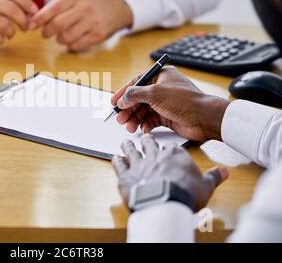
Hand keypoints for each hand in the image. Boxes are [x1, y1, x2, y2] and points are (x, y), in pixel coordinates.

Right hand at [0, 0, 38, 44]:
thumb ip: (1, 0)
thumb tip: (29, 12)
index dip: (26, 3)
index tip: (35, 13)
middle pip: (11, 9)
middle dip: (23, 21)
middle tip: (27, 28)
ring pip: (4, 25)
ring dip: (11, 33)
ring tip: (8, 35)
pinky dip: (0, 40)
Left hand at [30, 0, 132, 51]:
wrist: (116, 8)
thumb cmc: (89, 4)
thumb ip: (57, 7)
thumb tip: (34, 20)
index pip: (53, 8)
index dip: (39, 19)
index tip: (31, 25)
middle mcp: (85, 8)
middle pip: (58, 24)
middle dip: (47, 32)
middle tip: (45, 34)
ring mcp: (93, 22)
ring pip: (66, 37)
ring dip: (59, 40)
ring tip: (62, 36)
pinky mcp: (98, 35)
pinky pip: (76, 45)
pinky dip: (70, 46)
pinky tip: (72, 41)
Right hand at [111, 66, 229, 141]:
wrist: (204, 119)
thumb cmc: (185, 101)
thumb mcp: (155, 94)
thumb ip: (135, 94)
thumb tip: (122, 99)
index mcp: (161, 76)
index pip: (137, 83)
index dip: (124, 93)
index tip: (114, 102)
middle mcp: (162, 89)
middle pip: (138, 99)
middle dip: (128, 109)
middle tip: (120, 118)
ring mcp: (165, 103)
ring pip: (144, 111)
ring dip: (135, 119)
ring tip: (129, 127)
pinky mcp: (168, 116)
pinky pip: (151, 120)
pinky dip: (146, 125)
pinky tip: (144, 129)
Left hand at [112, 135, 228, 210]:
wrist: (165, 203)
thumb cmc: (184, 194)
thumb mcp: (205, 185)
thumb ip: (213, 176)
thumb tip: (224, 172)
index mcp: (174, 155)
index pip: (170, 147)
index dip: (167, 148)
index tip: (166, 148)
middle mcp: (155, 155)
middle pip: (149, 144)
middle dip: (146, 141)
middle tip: (144, 138)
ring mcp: (138, 164)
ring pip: (131, 150)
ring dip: (128, 145)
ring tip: (126, 142)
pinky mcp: (126, 175)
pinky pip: (119, 164)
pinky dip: (117, 160)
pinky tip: (115, 157)